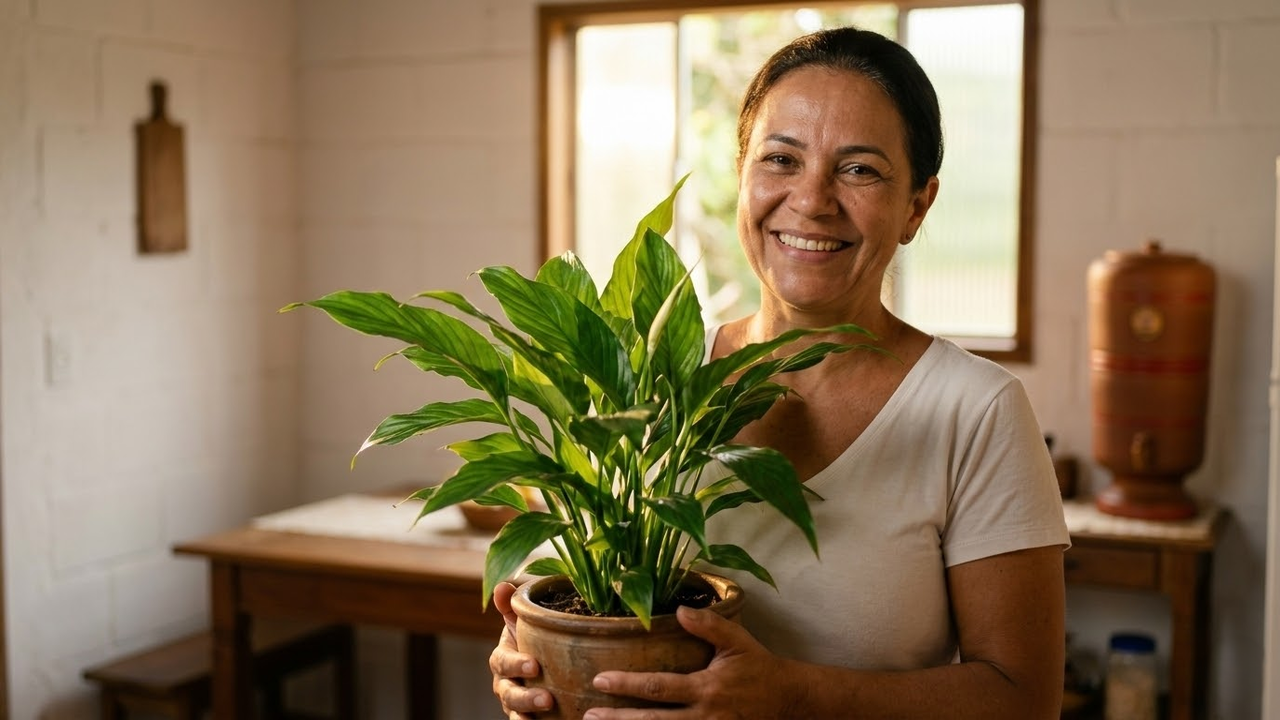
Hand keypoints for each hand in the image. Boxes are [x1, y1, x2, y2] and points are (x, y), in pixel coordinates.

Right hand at [489, 581, 554, 718]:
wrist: (543, 659)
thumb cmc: (532, 636)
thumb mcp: (523, 620)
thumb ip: (512, 605)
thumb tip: (502, 587)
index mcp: (502, 659)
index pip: (503, 663)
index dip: (516, 665)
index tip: (534, 666)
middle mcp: (505, 683)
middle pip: (508, 694)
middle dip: (525, 698)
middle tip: (547, 699)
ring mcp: (515, 703)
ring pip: (516, 713)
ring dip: (528, 715)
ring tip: (549, 713)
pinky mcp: (528, 715)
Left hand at [582, 605, 793, 719]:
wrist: (789, 701)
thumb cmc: (759, 668)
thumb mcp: (737, 641)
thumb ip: (708, 625)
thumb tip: (678, 608)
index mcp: (706, 688)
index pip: (658, 687)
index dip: (626, 685)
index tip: (599, 680)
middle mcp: (703, 715)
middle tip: (589, 716)